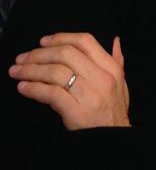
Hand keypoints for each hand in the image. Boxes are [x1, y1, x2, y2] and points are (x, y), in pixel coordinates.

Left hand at [8, 33, 129, 129]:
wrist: (113, 135)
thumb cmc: (115, 107)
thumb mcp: (121, 81)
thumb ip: (117, 59)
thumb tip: (115, 40)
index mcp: (111, 68)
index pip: (85, 42)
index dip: (61, 37)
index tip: (43, 41)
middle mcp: (101, 77)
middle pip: (66, 54)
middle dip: (40, 53)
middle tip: (23, 58)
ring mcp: (89, 94)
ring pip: (55, 72)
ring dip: (31, 70)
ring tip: (17, 71)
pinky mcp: (75, 111)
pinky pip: (50, 94)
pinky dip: (33, 89)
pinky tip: (23, 87)